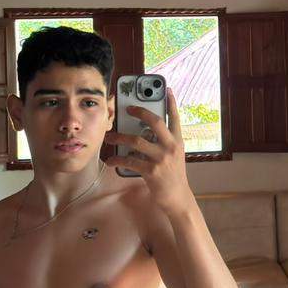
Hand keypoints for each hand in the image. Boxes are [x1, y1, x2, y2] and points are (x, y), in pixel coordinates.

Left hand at [104, 89, 192, 216]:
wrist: (177, 197)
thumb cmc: (172, 175)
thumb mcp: (174, 156)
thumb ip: (163, 143)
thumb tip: (145, 132)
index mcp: (178, 142)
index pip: (175, 118)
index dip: (171, 103)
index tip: (167, 90)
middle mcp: (171, 147)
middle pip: (155, 122)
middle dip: (140, 112)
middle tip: (127, 108)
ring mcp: (162, 159)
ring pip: (137, 141)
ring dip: (119, 137)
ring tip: (109, 137)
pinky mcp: (151, 171)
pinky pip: (129, 161)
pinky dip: (117, 160)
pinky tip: (110, 160)